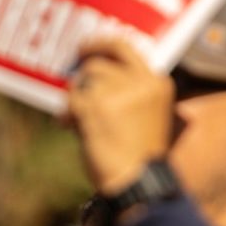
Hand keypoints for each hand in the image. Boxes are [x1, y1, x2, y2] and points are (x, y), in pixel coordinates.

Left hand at [65, 38, 173, 194]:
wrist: (137, 181)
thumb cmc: (138, 156)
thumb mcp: (145, 115)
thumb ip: (125, 92)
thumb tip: (85, 76)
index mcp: (157, 83)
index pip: (126, 48)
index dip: (101, 44)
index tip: (85, 47)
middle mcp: (140, 83)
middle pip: (99, 62)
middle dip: (83, 72)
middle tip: (75, 79)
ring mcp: (118, 93)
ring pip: (83, 80)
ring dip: (76, 97)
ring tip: (78, 118)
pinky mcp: (96, 107)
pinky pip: (72, 98)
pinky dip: (68, 111)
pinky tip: (71, 124)